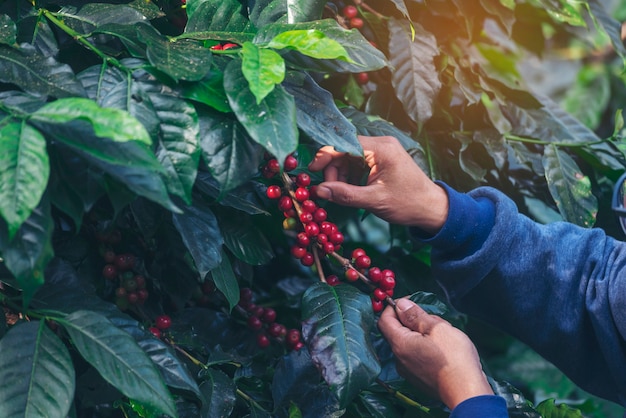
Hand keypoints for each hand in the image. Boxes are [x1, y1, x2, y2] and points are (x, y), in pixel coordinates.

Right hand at [307, 135, 447, 233]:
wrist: (432, 208)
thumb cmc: (408, 204)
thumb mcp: (374, 201)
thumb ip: (345, 195)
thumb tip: (319, 191)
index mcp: (381, 148)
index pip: (344, 144)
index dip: (325, 156)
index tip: (312, 172)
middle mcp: (381, 144)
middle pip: (345, 149)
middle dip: (333, 169)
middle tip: (329, 190)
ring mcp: (382, 150)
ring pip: (349, 156)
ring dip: (341, 173)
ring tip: (341, 193)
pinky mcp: (382, 159)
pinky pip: (358, 162)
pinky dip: (350, 175)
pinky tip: (351, 190)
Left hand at [378, 298, 492, 408]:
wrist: (467, 392)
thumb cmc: (454, 359)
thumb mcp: (437, 328)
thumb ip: (415, 315)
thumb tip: (400, 304)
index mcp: (400, 344)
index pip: (384, 320)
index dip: (393, 307)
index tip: (409, 302)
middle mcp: (399, 359)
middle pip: (397, 331)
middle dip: (413, 320)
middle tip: (434, 320)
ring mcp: (408, 370)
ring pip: (409, 343)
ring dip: (422, 334)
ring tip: (443, 336)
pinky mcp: (418, 378)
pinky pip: (416, 356)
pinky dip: (425, 348)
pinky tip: (443, 349)